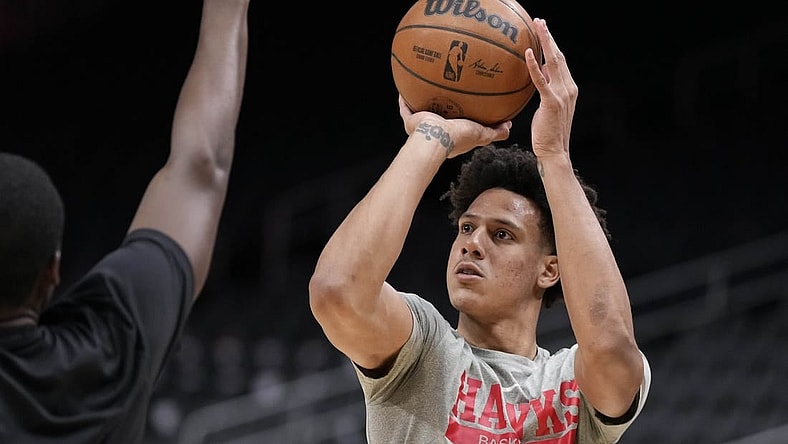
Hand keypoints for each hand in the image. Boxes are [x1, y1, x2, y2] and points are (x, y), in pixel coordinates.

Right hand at [398, 95, 511, 158]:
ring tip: (425, 87)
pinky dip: (405, 99)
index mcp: (452, 136)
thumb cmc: (458, 138)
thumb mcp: (482, 135)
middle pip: (439, 116)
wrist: (436, 137)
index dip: (462, 117)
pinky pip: (406, 107)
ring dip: (423, 101)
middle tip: (447, 93)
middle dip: (442, 106)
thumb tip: (508, 127)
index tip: (466, 106)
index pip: (457, 125)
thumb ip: (495, 132)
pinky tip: (406, 86)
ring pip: (422, 111)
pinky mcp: (411, 120)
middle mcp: (436, 131)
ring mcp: (423, 126)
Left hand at [525, 18, 577, 158]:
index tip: (544, 30)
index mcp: (569, 88)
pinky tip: (528, 53)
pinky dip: (535, 65)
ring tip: (536, 27)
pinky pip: (541, 80)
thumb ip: (547, 89)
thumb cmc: (547, 131)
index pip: (561, 61)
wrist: (554, 150)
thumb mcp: (548, 107)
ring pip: (554, 62)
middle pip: (559, 56)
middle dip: (549, 37)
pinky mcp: (551, 102)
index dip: (553, 44)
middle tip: (539, 21)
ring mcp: (562, 94)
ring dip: (545, 43)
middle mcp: (569, 88)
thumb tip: (540, 73)